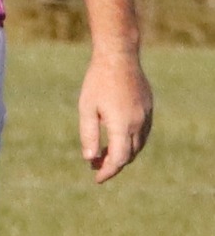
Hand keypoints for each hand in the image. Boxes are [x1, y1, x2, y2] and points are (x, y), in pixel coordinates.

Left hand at [79, 48, 151, 182]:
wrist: (118, 56)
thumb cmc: (97, 81)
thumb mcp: (86, 108)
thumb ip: (88, 134)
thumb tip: (90, 159)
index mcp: (122, 125)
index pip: (118, 158)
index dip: (108, 171)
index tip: (97, 178)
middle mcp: (138, 122)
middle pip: (129, 154)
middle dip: (114, 164)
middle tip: (96, 166)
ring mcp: (146, 115)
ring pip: (139, 145)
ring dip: (124, 154)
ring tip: (105, 155)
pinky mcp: (148, 107)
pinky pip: (143, 132)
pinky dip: (132, 142)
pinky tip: (119, 140)